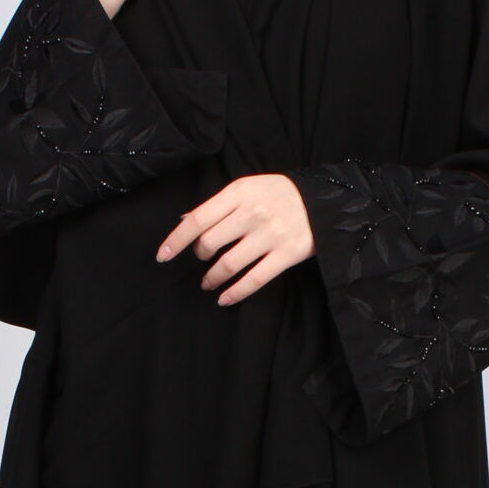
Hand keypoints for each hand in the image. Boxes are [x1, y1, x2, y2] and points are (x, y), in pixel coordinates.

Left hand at [155, 174, 312, 303]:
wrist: (326, 200)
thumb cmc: (280, 194)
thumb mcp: (248, 188)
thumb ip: (218, 205)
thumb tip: (185, 222)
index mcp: (239, 193)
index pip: (198, 220)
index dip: (176, 241)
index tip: (162, 256)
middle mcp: (253, 214)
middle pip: (210, 243)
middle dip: (200, 257)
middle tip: (203, 259)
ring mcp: (270, 235)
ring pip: (229, 264)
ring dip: (212, 278)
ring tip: (208, 282)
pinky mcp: (286, 255)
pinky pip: (254, 280)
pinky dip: (235, 293)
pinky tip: (224, 298)